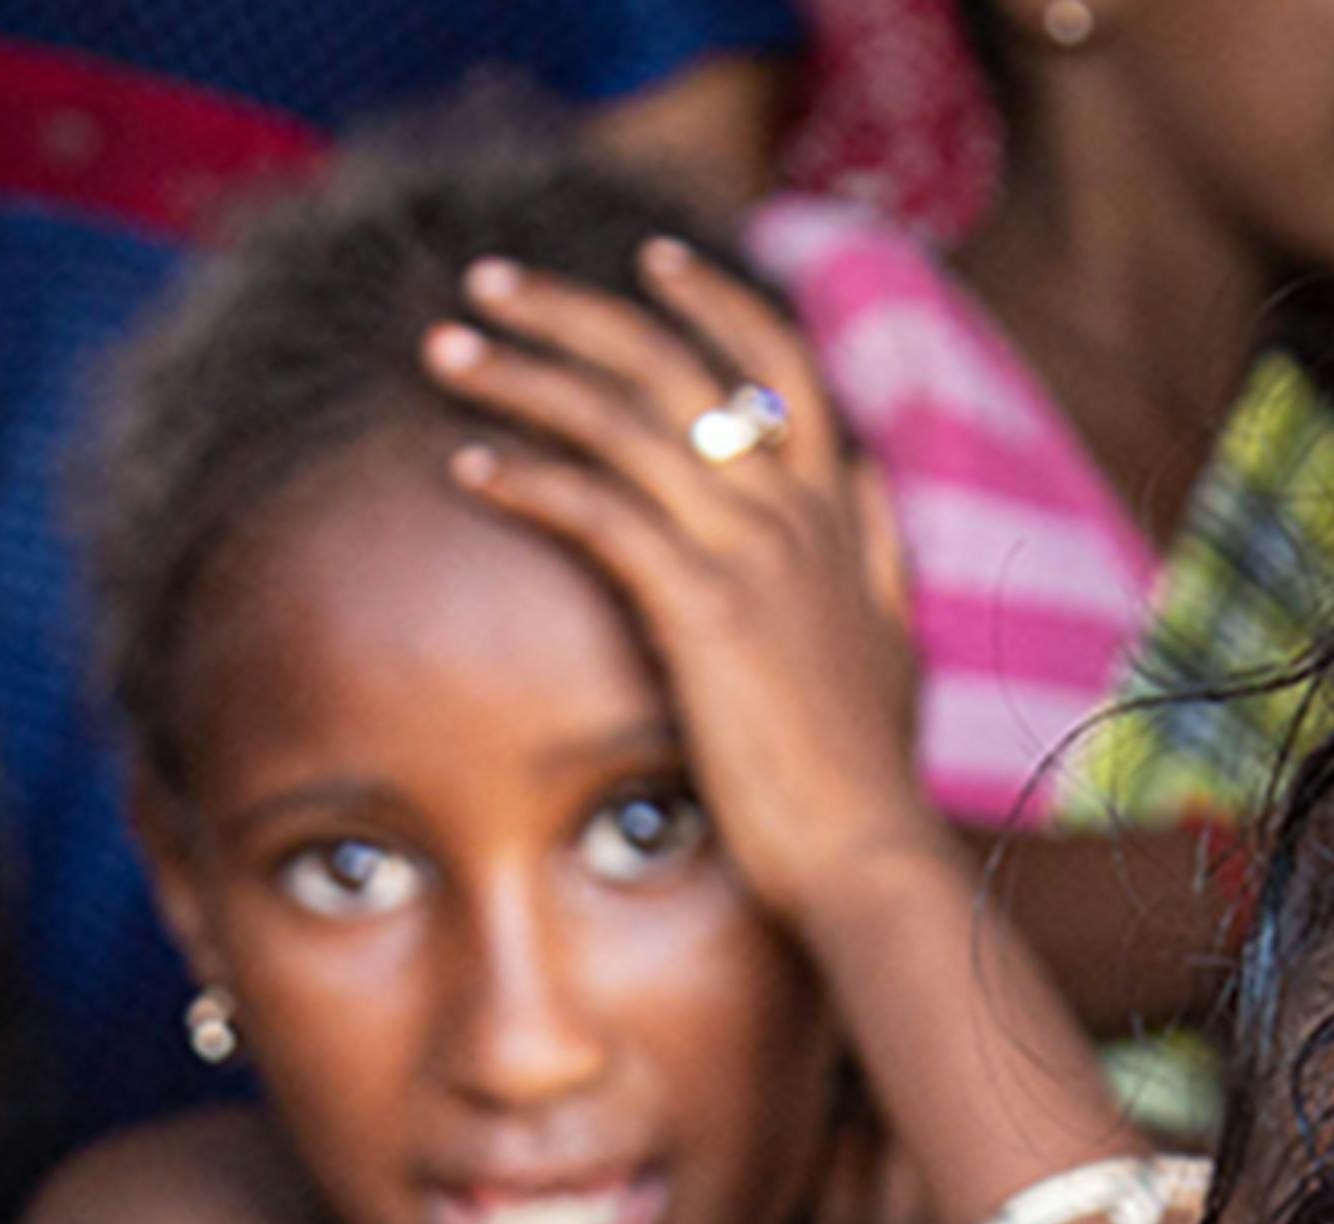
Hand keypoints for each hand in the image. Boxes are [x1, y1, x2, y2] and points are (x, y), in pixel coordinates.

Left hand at [418, 241, 954, 942]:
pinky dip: (531, 477)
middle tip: (486, 278)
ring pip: (626, 420)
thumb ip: (871, 548)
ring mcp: (751, 552)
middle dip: (572, 309)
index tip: (651, 258)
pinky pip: (601, 512)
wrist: (864, 855)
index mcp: (832, 510)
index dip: (715, 300)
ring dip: (525, 375)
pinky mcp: (705, 608)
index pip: (779, 361)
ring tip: (445, 349)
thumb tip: (863, 479)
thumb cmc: (862, 768)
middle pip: (676, 363)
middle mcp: (794, 510)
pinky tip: (469, 463)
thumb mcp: (888, 637)